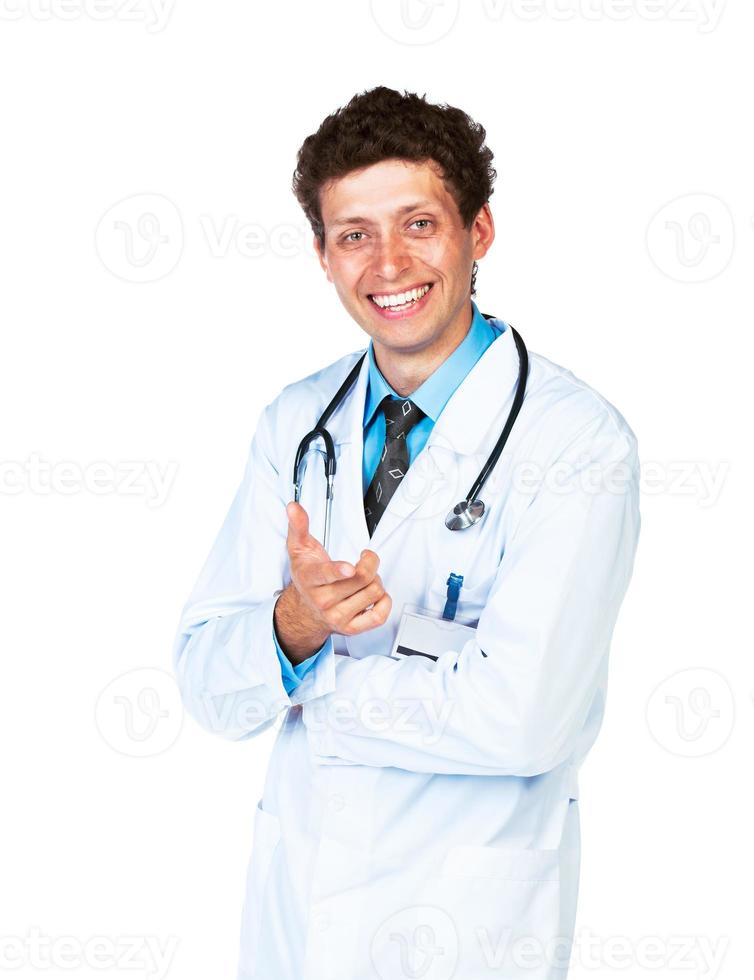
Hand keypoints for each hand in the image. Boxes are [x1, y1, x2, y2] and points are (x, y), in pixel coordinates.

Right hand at [273, 501, 391, 662]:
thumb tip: (293, 507)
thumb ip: (299, 526)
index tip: (349, 567)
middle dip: (370, 562)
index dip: (339, 570)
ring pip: (374, 592)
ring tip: (364, 578)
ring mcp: (337, 616)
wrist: (305, 610)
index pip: (325, 575)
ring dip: (375, 580)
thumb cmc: (308, 577)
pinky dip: (384, 601)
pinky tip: (373, 594)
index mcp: (310, 579)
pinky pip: (379, 615)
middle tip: (365, 558)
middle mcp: (323, 601)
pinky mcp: (351, 629)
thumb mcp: (299, 549)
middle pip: (361, 578)